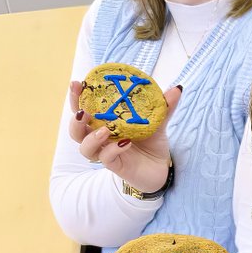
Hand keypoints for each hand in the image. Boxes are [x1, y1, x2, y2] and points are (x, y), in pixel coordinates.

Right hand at [68, 80, 181, 194]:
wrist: (162, 169)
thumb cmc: (152, 143)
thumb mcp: (158, 122)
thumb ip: (164, 106)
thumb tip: (176, 88)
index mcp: (105, 122)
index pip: (83, 108)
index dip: (76, 97)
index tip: (76, 83)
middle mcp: (101, 138)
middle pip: (76, 130)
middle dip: (75, 119)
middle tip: (82, 110)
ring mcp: (106, 153)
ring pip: (85, 147)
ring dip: (91, 137)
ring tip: (104, 130)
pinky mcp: (115, 166)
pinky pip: (106, 158)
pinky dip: (113, 149)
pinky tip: (125, 143)